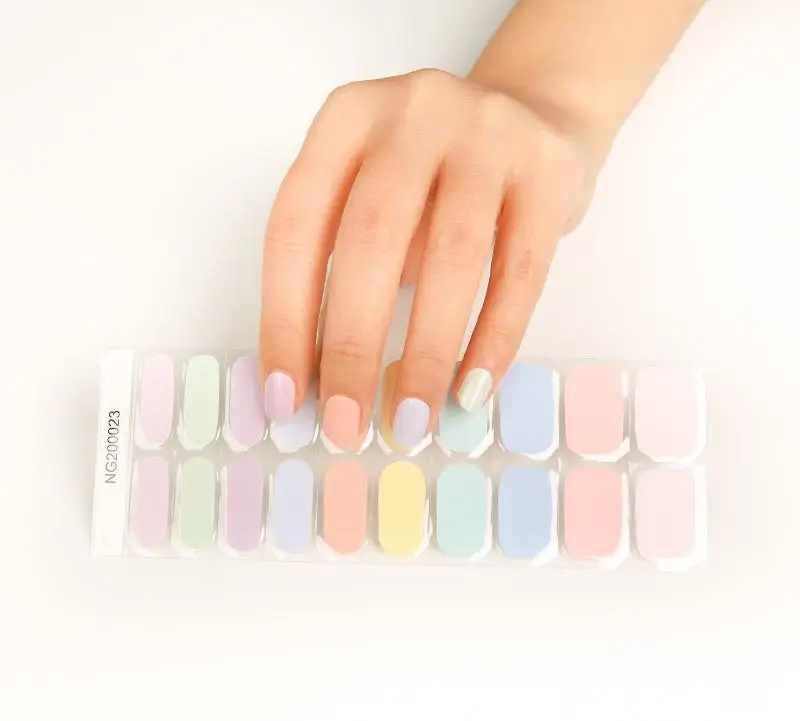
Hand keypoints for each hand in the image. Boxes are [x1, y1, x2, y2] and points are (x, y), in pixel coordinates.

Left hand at [259, 68, 590, 450]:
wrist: (539, 112)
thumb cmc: (438, 175)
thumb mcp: (375, 194)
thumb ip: (343, 262)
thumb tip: (319, 377)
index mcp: (346, 120)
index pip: (296, 229)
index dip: (283, 319)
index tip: (284, 396)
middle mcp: (412, 113)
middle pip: (369, 241)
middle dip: (351, 347)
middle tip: (347, 424)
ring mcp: (487, 134)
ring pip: (451, 258)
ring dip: (425, 354)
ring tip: (412, 421)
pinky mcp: (550, 170)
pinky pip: (520, 272)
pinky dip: (494, 340)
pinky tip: (472, 391)